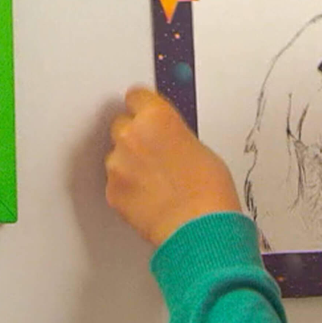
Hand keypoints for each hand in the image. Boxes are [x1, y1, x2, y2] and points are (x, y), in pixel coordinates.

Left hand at [105, 87, 241, 246]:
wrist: (198, 227)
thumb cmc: (209, 190)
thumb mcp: (201, 147)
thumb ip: (174, 134)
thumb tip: (166, 137)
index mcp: (157, 118)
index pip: (136, 95)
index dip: (144, 106)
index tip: (146, 111)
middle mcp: (131, 136)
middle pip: (122, 124)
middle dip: (137, 136)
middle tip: (158, 153)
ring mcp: (117, 164)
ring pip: (118, 155)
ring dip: (132, 163)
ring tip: (159, 181)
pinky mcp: (112, 191)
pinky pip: (116, 182)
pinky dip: (129, 187)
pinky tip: (152, 196)